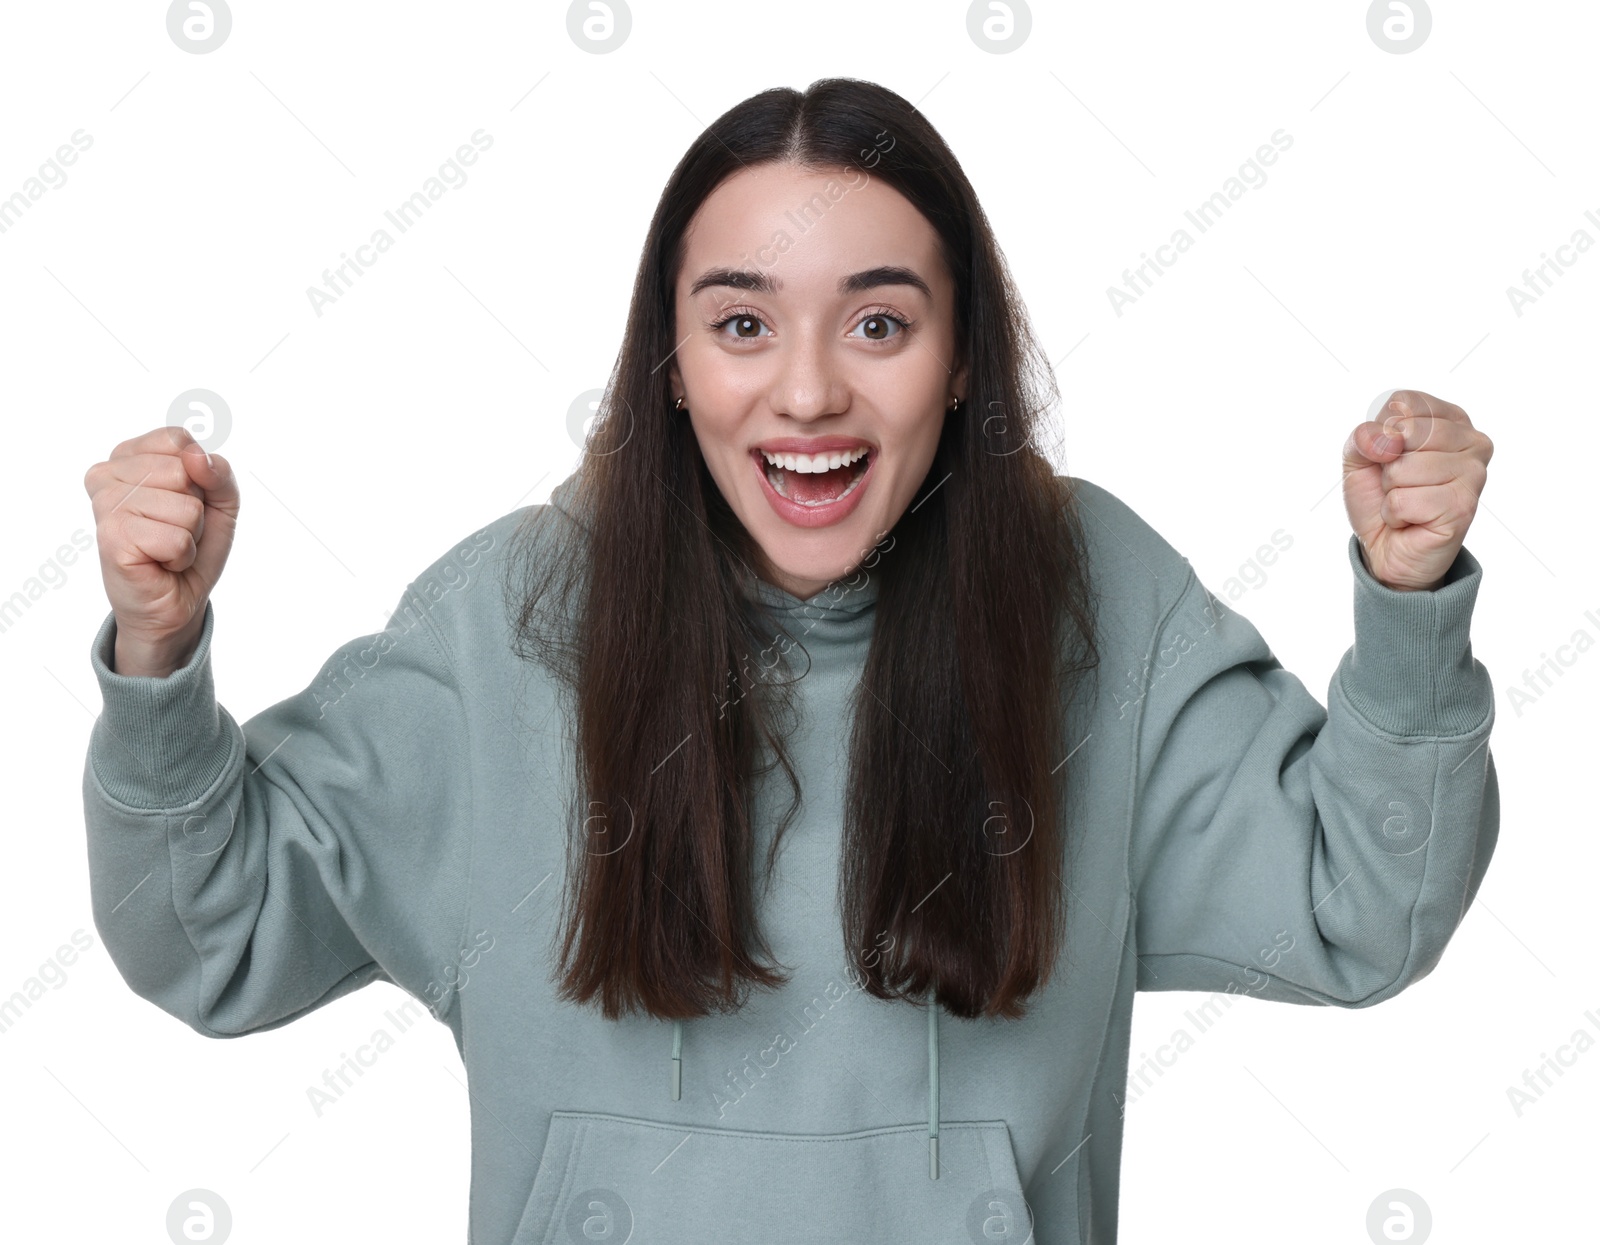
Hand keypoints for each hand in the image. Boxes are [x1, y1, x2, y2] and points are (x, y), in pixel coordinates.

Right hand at [83, 425, 239, 672]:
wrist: (177, 599)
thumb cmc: (192, 545)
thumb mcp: (220, 501)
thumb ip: (218, 472)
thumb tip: (195, 457)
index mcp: (128, 456)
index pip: (178, 440)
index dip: (199, 477)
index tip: (181, 500)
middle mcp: (107, 475)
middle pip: (183, 472)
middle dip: (196, 509)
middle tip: (174, 530)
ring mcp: (105, 506)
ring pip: (185, 508)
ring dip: (190, 535)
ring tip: (166, 547)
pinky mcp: (111, 539)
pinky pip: (177, 540)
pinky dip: (182, 556)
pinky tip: (160, 563)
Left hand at [1341, 389, 1492, 591]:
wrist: (1385, 547)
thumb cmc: (1379, 497)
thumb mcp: (1359, 458)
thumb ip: (1365, 436)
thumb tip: (1389, 439)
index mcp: (1451, 419)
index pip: (1404, 402)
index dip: (1381, 432)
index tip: (1390, 455)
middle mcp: (1473, 441)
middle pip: (1406, 432)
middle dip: (1386, 465)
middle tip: (1399, 484)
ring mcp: (1474, 473)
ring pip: (1403, 468)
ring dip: (1390, 492)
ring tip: (1408, 502)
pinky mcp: (1464, 506)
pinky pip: (1402, 501)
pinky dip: (1394, 514)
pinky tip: (1412, 521)